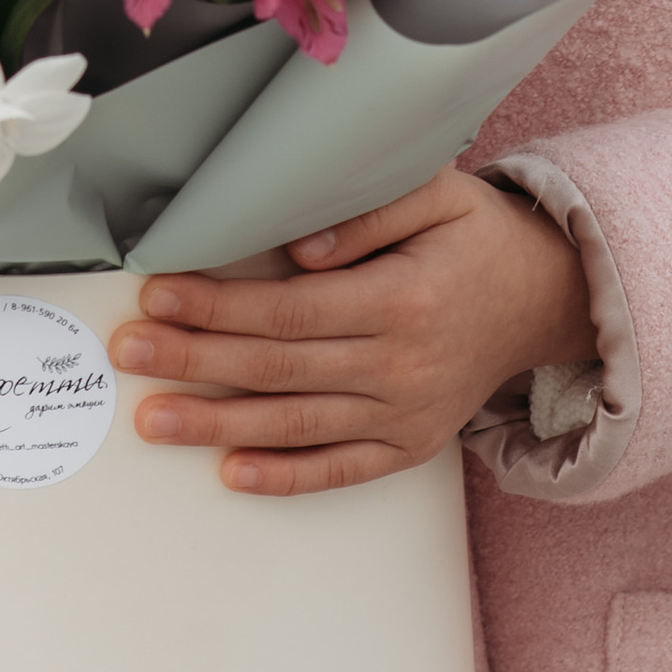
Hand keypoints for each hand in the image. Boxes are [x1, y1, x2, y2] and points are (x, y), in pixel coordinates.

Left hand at [108, 168, 593, 495]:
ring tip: (151, 419)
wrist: (544, 299)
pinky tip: (229, 473)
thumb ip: (369, 212)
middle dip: (195, 361)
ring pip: (295, 425)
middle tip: (127, 354)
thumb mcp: (438, 193)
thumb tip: (297, 249)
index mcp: (402, 299)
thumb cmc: (477, 236)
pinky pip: (339, 470)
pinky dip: (284, 477)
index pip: (289, 309)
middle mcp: (401, 366)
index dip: (219, 306)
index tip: (159, 296)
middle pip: (278, 368)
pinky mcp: (410, 447)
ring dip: (215, 424)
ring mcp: (406, 415)